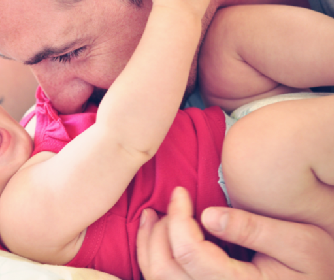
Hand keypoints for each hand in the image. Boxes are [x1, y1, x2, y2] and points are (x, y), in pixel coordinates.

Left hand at [137, 187, 333, 278]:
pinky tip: (155, 238)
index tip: (180, 192)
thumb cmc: (316, 265)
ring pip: (159, 279)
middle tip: (171, 203)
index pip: (189, 253)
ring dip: (148, 245)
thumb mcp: (298, 243)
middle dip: (159, 231)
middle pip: (166, 269)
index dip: (177, 218)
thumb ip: (253, 229)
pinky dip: (152, 259)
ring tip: (150, 216)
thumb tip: (207, 215)